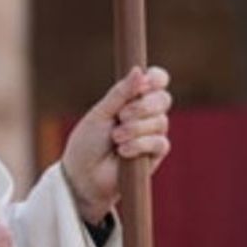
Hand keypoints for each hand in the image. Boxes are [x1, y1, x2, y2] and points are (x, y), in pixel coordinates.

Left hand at [61, 66, 172, 223]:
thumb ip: (121, 93)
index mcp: (133, 98)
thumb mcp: (100, 113)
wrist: (83, 177)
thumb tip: (139, 70)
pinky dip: (140, 145)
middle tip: (121, 115)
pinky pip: (160, 143)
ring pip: (161, 121)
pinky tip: (124, 151)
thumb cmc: (87, 143)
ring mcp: (152, 133)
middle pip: (163, 99)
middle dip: (143, 106)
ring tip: (116, 138)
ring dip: (136, 128)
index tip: (144, 83)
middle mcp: (146, 113)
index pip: (157, 80)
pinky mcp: (155, 154)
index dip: (156, 79)